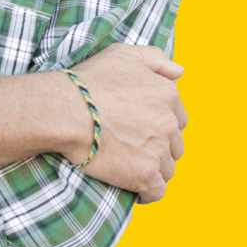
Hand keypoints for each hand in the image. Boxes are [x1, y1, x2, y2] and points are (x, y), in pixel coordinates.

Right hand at [66, 43, 186, 203]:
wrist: (65, 110)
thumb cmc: (90, 81)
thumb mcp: (122, 54)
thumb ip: (155, 59)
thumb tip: (181, 72)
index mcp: (168, 94)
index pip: (177, 117)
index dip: (159, 123)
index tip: (140, 127)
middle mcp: (169, 122)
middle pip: (174, 144)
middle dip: (158, 147)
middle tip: (132, 146)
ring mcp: (159, 150)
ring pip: (167, 168)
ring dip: (152, 169)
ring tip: (129, 165)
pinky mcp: (145, 175)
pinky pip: (157, 191)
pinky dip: (146, 192)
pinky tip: (133, 188)